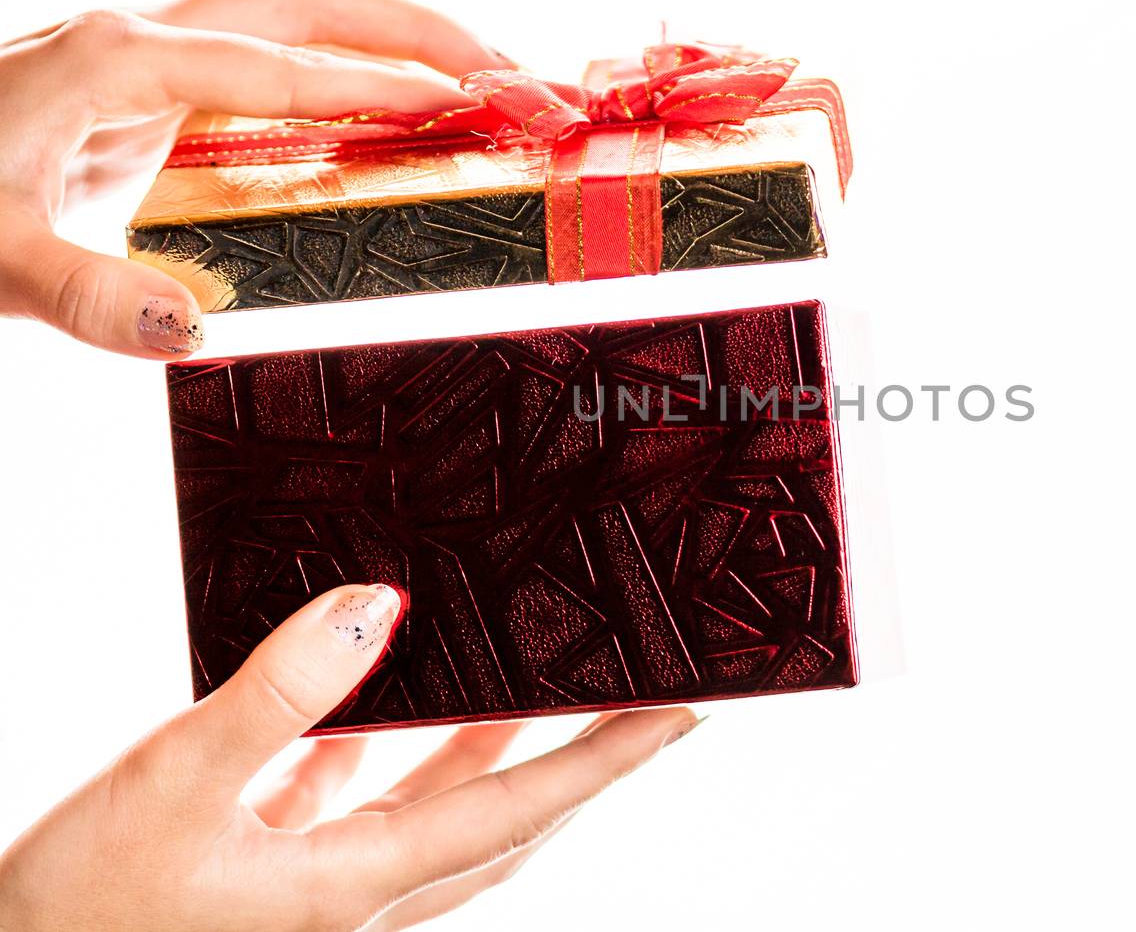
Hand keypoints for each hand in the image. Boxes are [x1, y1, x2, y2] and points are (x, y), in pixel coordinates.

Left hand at [0, 0, 509, 358]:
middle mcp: (145, 38)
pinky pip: (277, 62)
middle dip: (422, 29)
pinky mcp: (153, 94)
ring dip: (394, 38)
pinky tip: (388, 119)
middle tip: (513, 72)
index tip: (469, 108)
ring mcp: (150, 58)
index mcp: (120, 60)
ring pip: (298, 17)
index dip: (380, 86)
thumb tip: (195, 331)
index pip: (283, 65)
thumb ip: (84, 291)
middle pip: (312, 2)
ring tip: (481, 80)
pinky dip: (350, 74)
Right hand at [0, 584, 700, 930]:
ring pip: (437, 807)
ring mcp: (320, 885)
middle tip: (641, 698)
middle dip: (579, 758)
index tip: (682, 715)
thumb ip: (276, 694)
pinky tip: (380, 698)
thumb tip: (373, 607)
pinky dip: (389, 750)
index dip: (607, 760)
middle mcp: (358, 893)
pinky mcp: (277, 868)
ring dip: (489, 744)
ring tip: (529, 672)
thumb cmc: (80, 912)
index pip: (517, 809)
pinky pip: (362, 801)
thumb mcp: (172, 784)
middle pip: (502, 815)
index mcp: (356, 886)